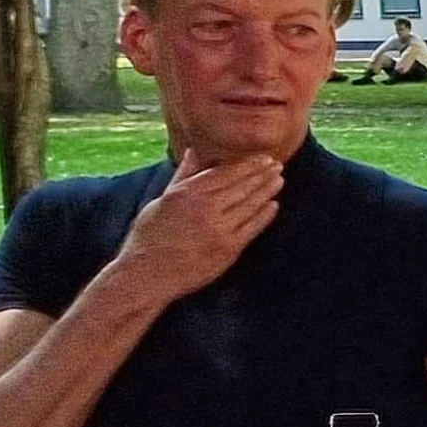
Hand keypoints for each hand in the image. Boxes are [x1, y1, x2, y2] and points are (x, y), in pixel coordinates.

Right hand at [103, 151, 282, 310]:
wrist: (147, 274)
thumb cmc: (149, 236)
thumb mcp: (161, 200)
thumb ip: (183, 176)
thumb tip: (193, 151)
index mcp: (188, 194)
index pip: (226, 173)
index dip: (248, 164)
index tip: (263, 158)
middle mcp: (205, 208)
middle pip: (242, 186)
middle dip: (262, 174)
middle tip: (277, 165)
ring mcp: (219, 229)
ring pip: (250, 205)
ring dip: (267, 190)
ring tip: (279, 180)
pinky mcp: (228, 249)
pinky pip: (252, 228)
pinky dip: (265, 215)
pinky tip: (273, 205)